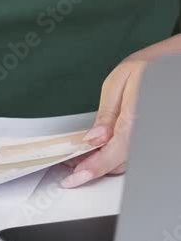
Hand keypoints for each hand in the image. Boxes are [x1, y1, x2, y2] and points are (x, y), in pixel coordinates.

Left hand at [61, 33, 180, 187]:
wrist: (173, 62)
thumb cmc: (149, 67)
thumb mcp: (119, 81)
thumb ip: (106, 113)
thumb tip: (93, 138)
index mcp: (137, 118)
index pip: (112, 154)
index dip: (92, 168)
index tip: (74, 178)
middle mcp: (148, 133)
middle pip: (119, 164)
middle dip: (94, 169)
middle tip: (71, 167)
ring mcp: (152, 137)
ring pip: (126, 163)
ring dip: (104, 164)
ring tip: (82, 159)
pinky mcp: (152, 138)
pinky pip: (133, 154)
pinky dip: (115, 157)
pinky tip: (101, 151)